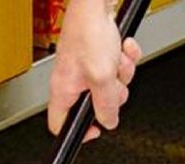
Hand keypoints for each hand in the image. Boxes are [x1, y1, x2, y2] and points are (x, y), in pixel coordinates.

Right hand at [48, 0, 142, 140]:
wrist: (94, 6)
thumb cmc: (89, 33)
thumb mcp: (102, 77)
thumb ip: (107, 104)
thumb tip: (109, 122)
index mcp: (63, 91)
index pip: (60, 124)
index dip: (78, 132)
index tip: (95, 130)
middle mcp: (72, 81)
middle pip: (96, 104)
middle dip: (113, 94)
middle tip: (114, 83)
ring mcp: (85, 68)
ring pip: (110, 85)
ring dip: (122, 72)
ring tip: (117, 59)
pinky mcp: (97, 55)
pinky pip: (116, 67)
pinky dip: (124, 57)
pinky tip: (122, 48)